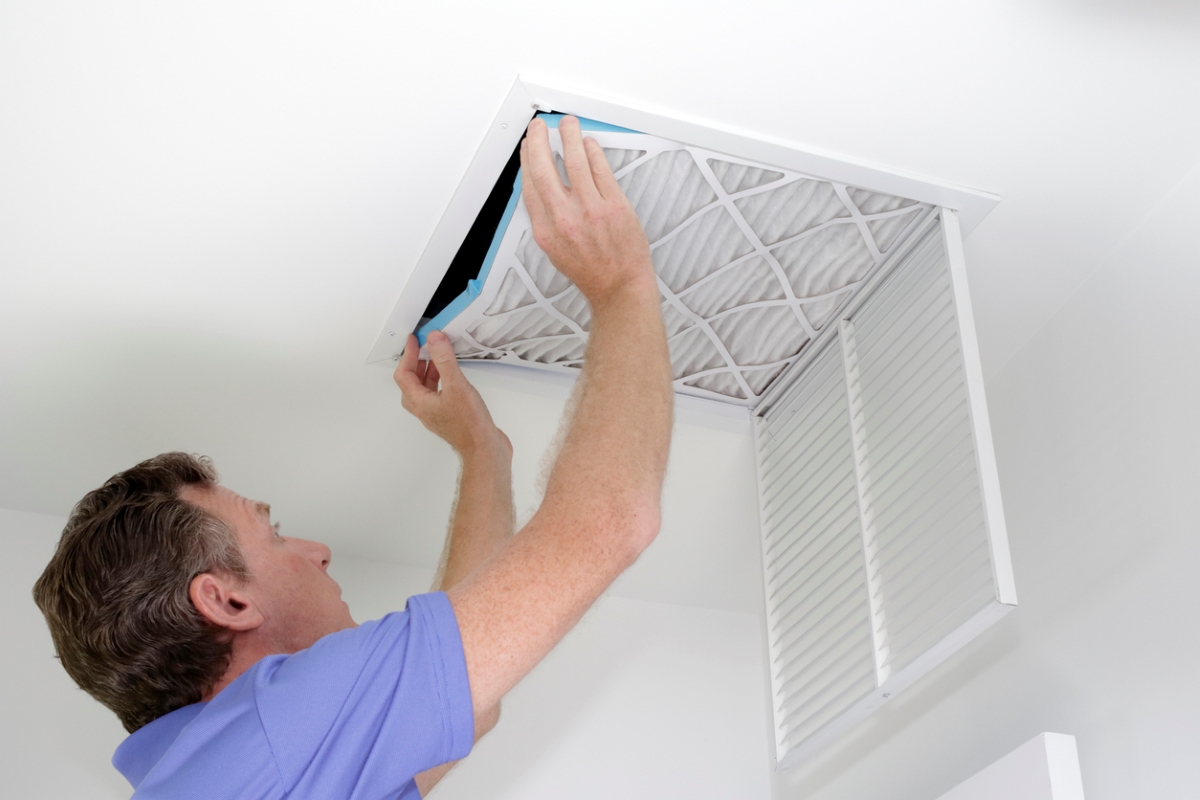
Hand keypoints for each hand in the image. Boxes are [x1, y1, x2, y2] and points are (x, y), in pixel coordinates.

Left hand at [394, 332, 511, 457]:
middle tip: (425, 346)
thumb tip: (435, 340)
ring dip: (429, 370)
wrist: (484, 449)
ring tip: (439, 356)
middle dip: (417, 361)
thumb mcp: (456, 386)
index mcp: (419, 402)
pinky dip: (441, 380)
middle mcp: (424, 409)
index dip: (408, 354)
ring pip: (425, 388)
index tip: (415, 340)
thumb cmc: (470, 426)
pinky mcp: (448, 415)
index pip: (404, 374)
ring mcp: (436, 413)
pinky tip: (453, 375)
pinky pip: (438, 393)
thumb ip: (444, 360)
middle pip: (412, 381)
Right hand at [520, 116, 655, 306]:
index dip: (526, 161)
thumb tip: (542, 188)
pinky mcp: (614, 205)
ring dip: (568, 136)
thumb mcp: (556, 250)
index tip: (526, 148)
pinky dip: (592, 151)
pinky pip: (600, 169)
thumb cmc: (591, 271)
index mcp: (546, 231)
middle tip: (539, 127)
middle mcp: (564, 219)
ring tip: (567, 124)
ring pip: (574, 162)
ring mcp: (590, 210)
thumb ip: (547, 219)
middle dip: (538, 141)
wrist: (619, 287)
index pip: (529, 186)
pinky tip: (589, 144)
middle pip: (544, 169)